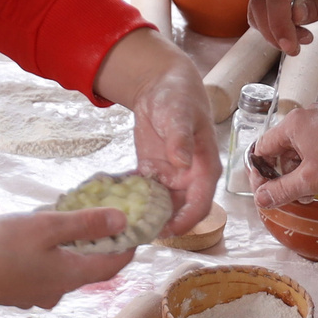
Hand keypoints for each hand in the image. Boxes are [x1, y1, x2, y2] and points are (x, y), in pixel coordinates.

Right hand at [0, 208, 136, 307]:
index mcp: (70, 276)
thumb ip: (85, 223)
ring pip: (64, 272)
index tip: (135, 226)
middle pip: (89, 268)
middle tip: (99, 217)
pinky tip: (33, 241)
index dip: (127, 246)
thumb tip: (123, 222)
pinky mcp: (15, 293)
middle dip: (98, 244)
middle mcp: (56, 292)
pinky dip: (49, 257)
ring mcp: (34, 296)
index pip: (112, 265)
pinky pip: (43, 274)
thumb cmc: (0, 245)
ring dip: (71, 250)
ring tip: (63, 224)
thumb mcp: (46, 226)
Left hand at [95, 29, 221, 232]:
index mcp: (204, 168)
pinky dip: (132, 200)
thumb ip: (180, 138)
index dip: (186, 221)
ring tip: (122, 224)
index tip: (167, 231)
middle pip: (180, 212)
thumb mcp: (178, 114)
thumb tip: (183, 162)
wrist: (161, 84)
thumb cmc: (178, 96)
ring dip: (145, 216)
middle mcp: (189, 178)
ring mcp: (170, 177)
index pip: (200, 204)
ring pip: (161, 207)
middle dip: (161, 225)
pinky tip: (114, 204)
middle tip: (136, 234)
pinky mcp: (153, 172)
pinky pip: (144, 193)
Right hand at [247, 0, 317, 55]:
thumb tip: (294, 16)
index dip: (279, 22)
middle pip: (261, 0)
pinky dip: (269, 24)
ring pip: (255, 6)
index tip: (289, 46)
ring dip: (272, 30)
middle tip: (297, 48)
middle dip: (275, 32)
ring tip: (302, 35)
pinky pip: (257, 6)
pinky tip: (292, 27)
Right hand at [249, 105, 317, 206]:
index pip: (262, 149)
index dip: (261, 173)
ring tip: (311, 191)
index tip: (266, 191)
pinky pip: (314, 145)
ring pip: (298, 149)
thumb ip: (281, 190)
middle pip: (280, 149)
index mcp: (293, 124)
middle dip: (284, 176)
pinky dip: (313, 163)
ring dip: (299, 172)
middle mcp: (305, 117)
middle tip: (294, 196)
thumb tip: (260, 199)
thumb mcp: (310, 181)